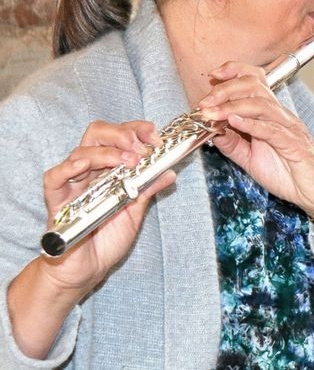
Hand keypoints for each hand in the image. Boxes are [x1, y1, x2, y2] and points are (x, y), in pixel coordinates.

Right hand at [40, 120, 174, 293]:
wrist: (88, 270)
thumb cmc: (108, 241)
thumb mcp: (135, 212)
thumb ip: (148, 190)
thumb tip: (170, 171)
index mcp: (109, 170)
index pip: (118, 136)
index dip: (136, 130)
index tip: (156, 137)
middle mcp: (90, 173)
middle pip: (97, 135)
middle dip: (121, 133)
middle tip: (141, 146)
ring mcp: (73, 186)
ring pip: (81, 152)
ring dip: (107, 152)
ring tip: (128, 160)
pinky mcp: (57, 202)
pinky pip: (54, 178)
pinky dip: (68, 168)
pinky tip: (83, 165)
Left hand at [197, 62, 313, 219]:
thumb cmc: (290, 175)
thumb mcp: (250, 159)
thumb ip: (232, 144)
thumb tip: (211, 130)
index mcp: (271, 115)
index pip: (254, 81)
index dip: (233, 73)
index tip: (213, 78)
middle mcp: (280, 116)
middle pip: (254, 86)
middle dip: (225, 90)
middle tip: (204, 102)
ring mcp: (288, 128)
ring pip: (261, 104)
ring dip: (231, 106)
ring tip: (212, 114)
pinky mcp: (294, 144)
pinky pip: (272, 129)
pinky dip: (251, 124)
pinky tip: (234, 122)